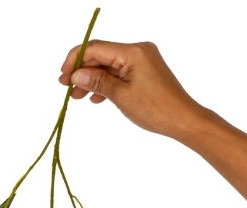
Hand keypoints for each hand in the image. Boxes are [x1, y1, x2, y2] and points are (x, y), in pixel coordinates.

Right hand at [58, 40, 206, 140]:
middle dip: (82, 71)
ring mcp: (142, 61)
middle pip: (102, 56)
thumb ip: (97, 81)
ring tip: (77, 96)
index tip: (63, 75)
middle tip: (66, 87)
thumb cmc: (155, 109)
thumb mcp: (121, 96)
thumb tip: (76, 75)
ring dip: (93, 79)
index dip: (76, 60)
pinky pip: (120, 73)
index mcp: (133, 51)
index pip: (96, 48)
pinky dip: (106, 83)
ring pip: (109, 66)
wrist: (183, 120)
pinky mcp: (145, 72)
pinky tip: (96, 98)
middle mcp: (138, 50)